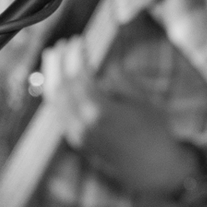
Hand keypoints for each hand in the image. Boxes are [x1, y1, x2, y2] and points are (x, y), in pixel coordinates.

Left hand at [38, 40, 198, 203]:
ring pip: (55, 100)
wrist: (153, 167)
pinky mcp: (77, 140)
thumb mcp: (142, 99)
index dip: (76, 55)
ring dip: (52, 76)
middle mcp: (83, 123)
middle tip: (62, 44)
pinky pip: (59, 113)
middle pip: (61, 86)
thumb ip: (120, 79)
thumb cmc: (154, 129)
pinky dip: (55, 93)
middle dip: (59, 61)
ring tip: (53, 56)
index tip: (79, 40)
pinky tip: (59, 81)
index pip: (78, 75)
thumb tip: (104, 66)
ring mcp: (77, 134)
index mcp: (99, 110)